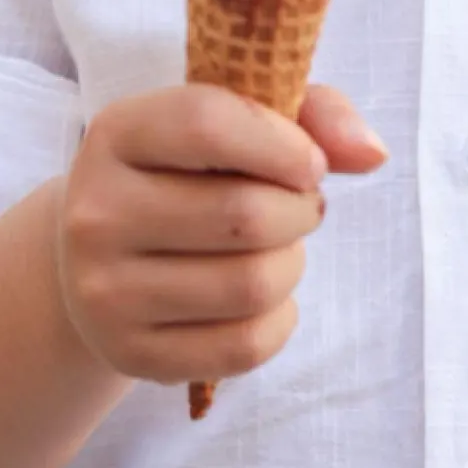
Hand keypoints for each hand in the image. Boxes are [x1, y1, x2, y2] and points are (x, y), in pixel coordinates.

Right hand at [54, 83, 387, 388]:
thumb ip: (311, 113)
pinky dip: (280, 320)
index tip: (308, 162)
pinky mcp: (133, 354)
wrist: (102, 256)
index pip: (207, 124)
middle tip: (300, 205)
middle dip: (299, 209)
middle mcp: (96, 212)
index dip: (283, 143)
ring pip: (250, 285)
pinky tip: (265, 296)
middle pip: (243, 214)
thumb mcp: (231, 119)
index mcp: (117, 133)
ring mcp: (106, 292)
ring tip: (280, 247)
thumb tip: (371, 154)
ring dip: (292, 263)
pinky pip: (244, 347)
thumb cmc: (186, 172)